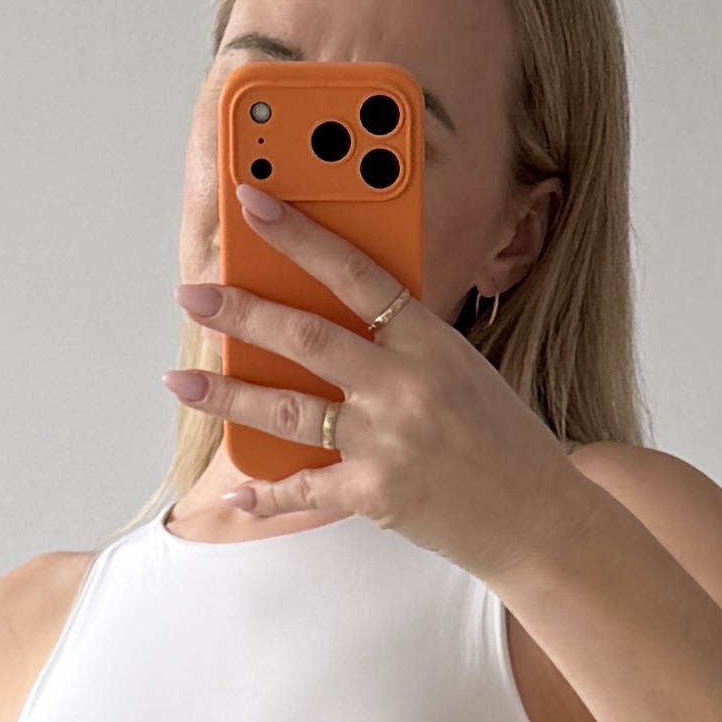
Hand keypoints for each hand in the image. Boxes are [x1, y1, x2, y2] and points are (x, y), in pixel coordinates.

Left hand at [169, 188, 576, 581]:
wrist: (540, 517)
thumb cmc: (501, 439)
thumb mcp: (461, 370)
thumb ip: (400, 344)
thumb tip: (326, 315)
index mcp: (431, 341)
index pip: (356, 271)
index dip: (300, 234)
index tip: (253, 203)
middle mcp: (407, 385)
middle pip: (308, 336)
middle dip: (242, 311)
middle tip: (194, 292)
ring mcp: (389, 442)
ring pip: (288, 410)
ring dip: (226, 394)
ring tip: (180, 380)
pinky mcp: (377, 494)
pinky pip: (305, 490)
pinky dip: (267, 495)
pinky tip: (236, 492)